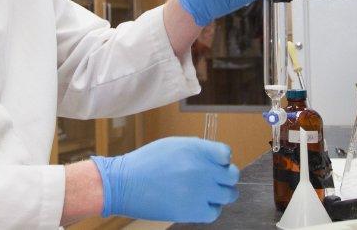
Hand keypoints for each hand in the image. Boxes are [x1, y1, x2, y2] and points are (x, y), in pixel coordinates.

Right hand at [91, 137, 239, 222]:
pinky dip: (210, 210)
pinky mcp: (192, 210)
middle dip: (225, 178)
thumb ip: (197, 150)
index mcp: (196, 149)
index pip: (226, 154)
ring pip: (228, 195)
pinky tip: (199, 205)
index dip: (222, 161)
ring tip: (206, 194)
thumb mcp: (173, 145)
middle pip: (232, 176)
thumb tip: (216, 160)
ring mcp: (199, 191)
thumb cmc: (146, 163)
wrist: (123, 184)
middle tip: (214, 182)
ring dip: (220, 194)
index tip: (214, 165)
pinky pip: (215, 212)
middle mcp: (202, 169)